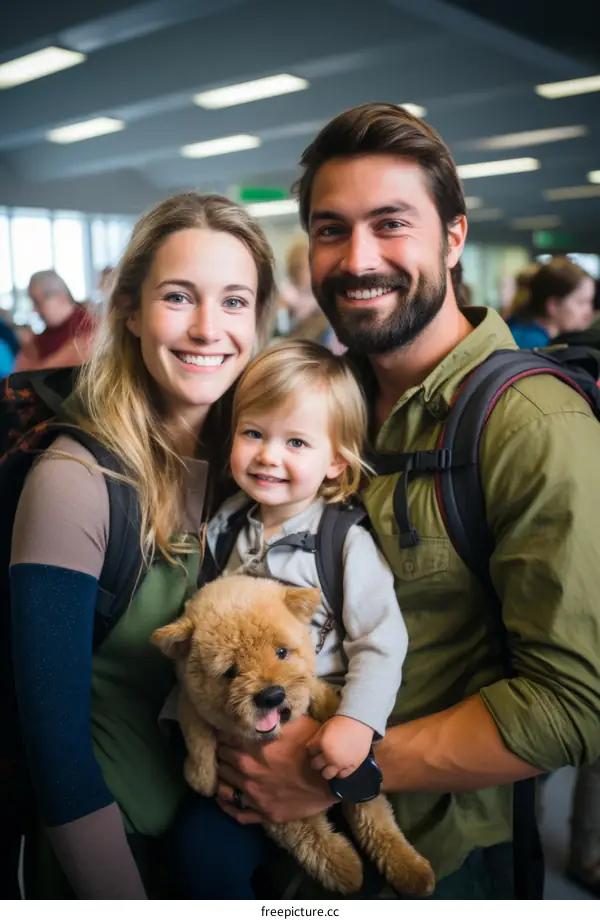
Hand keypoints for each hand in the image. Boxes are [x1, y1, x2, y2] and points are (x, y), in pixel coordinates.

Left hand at [216, 715, 336, 824]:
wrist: (330, 780)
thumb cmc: (312, 749)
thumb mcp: (294, 723)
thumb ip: (272, 716)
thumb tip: (259, 705)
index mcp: (253, 749)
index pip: (225, 739)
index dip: (224, 733)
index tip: (225, 731)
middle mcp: (248, 773)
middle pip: (222, 760)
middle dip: (222, 752)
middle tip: (224, 749)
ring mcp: (254, 796)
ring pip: (223, 786)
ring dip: (222, 776)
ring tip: (224, 770)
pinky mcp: (263, 813)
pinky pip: (236, 812)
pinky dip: (226, 804)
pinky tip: (224, 797)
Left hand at [307, 716, 373, 779]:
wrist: (360, 723)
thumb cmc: (341, 723)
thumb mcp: (324, 728)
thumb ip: (316, 739)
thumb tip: (311, 748)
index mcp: (323, 745)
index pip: (310, 751)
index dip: (313, 748)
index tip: (317, 746)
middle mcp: (330, 757)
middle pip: (316, 765)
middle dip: (317, 760)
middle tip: (321, 756)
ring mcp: (341, 763)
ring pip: (327, 774)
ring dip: (326, 769)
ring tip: (330, 762)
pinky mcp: (352, 766)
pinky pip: (341, 775)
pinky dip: (338, 771)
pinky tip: (339, 765)